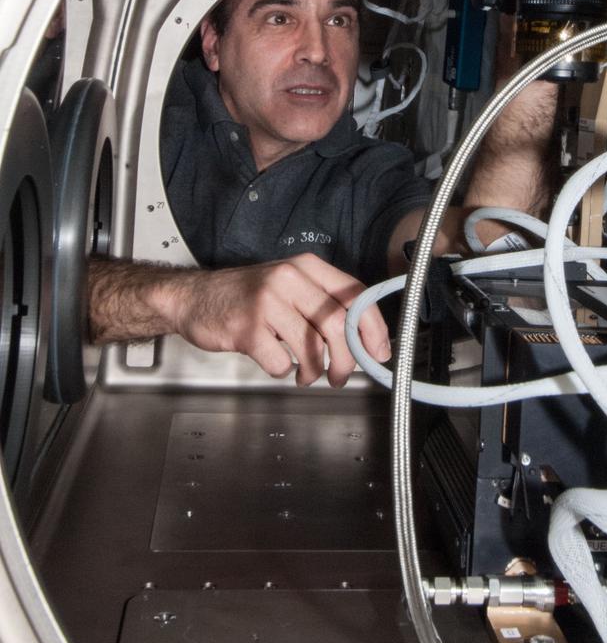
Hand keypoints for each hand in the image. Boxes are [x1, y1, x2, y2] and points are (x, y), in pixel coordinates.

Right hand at [174, 253, 390, 385]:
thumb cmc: (246, 295)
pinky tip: (277, 363)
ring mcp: (267, 302)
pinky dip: (285, 372)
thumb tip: (363, 339)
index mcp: (307, 267)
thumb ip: (324, 303)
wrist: (193, 297)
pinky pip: (282, 363)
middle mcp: (289, 278)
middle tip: (342, 375)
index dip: (373, 328)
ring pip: (313, 348)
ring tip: (307, 374)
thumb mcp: (290, 285)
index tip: (378, 352)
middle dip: (348, 359)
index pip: (355, 294)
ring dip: (315, 371)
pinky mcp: (248, 329)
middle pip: (338, 324)